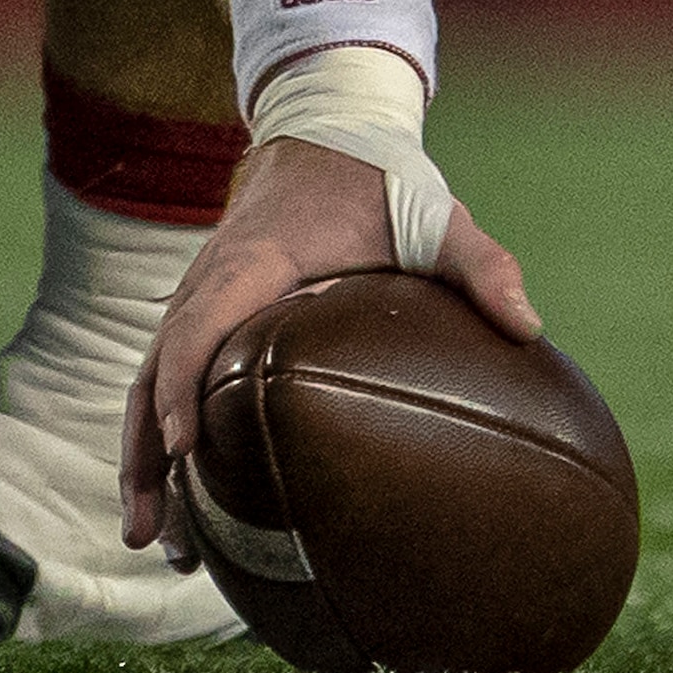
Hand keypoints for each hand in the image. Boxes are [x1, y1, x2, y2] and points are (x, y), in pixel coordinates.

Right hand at [116, 136, 540, 562]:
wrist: (325, 131)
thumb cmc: (378, 180)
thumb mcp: (435, 213)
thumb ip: (481, 264)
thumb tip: (530, 327)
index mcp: (256, 259)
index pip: (202, 323)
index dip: (184, 382)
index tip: (186, 448)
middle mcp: (209, 280)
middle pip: (157, 370)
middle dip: (148, 454)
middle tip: (156, 535)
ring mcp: (197, 297)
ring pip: (148, 381)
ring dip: (142, 459)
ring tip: (151, 540)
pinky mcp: (201, 313)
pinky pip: (165, 374)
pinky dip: (158, 433)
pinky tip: (173, 497)